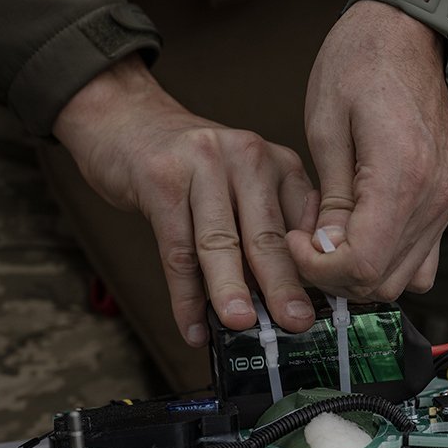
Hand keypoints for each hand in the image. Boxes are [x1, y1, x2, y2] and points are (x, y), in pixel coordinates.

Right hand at [53, 55, 317, 345]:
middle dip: (282, 286)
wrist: (127, 120)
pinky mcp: (161, 179)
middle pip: (267, 235)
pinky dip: (185, 296)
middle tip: (295, 324)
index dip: (312, 273)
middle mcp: (247, 157)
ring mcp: (202, 164)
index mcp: (279, 163)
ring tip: (241, 326)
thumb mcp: (244, 185)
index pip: (303, 227)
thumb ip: (268, 229)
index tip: (320, 312)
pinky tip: (193, 327)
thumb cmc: (191, 166)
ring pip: (220, 242)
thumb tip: (283, 301)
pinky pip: (176, 250)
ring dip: (230, 290)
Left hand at [288, 0, 447, 299]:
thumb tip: (328, 252)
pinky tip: (355, 231)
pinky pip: (420, 259)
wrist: (409, 29)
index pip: (363, 266)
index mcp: (402, 177)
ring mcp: (444, 203)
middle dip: (333, 276)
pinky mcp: (444, 201)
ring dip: (358, 271)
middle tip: (304, 239)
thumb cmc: (359, 62)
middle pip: (383, 283)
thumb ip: (330, 199)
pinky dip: (386, 261)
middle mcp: (433, 199)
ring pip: (403, 280)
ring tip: (327, 233)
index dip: (319, 269)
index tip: (294, 240)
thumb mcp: (326, 126)